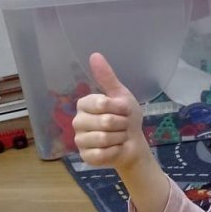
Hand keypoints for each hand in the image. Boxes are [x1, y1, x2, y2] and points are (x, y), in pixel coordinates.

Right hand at [73, 53, 147, 171]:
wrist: (133, 142)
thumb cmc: (126, 118)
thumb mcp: (121, 95)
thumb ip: (107, 77)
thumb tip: (94, 55)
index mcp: (84, 104)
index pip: (102, 103)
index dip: (119, 108)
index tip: (124, 110)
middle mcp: (78, 121)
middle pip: (105, 122)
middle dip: (122, 124)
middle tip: (122, 125)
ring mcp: (80, 140)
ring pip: (103, 139)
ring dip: (119, 138)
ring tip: (119, 136)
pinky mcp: (85, 156)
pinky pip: (101, 154)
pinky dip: (114, 151)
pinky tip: (115, 148)